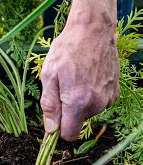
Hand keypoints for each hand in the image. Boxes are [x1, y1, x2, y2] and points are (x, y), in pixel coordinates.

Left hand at [40, 0, 119, 140]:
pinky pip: (97, 103)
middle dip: (67, 110)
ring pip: (87, 112)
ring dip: (78, 101)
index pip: (69, 135)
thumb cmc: (67, 49)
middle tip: (62, 85)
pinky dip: (90, 94)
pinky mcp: (114, 92)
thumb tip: (51, 130)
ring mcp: (107, 98)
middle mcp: (96, 104)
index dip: (58, 128)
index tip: (53, 115)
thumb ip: (49, 105)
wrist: (93, 30)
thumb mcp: (49, 74)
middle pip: (77, 122)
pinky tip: (87, 76)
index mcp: (77, 102)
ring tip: (75, 77)